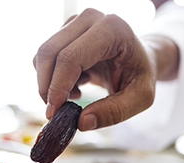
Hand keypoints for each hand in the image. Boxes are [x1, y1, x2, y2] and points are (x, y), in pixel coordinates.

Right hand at [33, 8, 175, 130]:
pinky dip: (52, 77)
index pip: (71, 58)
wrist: (139, 59)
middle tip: (56, 111)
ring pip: (42, 56)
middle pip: (49, 53)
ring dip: (49, 83)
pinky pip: (44, 57)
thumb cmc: (140, 76)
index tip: (54, 113)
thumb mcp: (140, 99)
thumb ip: (114, 112)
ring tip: (75, 94)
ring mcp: (75, 21)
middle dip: (46, 87)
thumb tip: (81, 122)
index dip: (58, 87)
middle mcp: (90, 18)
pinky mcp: (65, 30)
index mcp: (112, 29)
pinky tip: (75, 84)